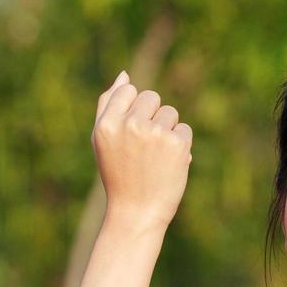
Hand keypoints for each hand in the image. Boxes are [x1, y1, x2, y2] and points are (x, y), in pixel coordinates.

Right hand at [92, 70, 193, 227]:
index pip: (129, 90)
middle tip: (143, 147)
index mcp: (107, 123)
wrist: (136, 212)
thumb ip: (108, 104)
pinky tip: (168, 163)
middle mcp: (130, 125)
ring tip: (155, 157)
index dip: (133, 109)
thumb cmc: (118, 173)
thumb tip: (124, 74)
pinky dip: (180, 144)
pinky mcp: (177, 144)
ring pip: (170, 112)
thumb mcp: (102, 139)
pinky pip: (184, 129)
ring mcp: (155, 134)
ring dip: (167, 130)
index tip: (131, 132)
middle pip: (151, 97)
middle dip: (152, 116)